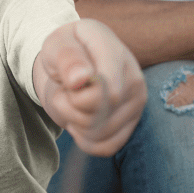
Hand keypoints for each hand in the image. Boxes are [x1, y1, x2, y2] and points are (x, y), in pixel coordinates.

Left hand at [37, 19, 145, 156]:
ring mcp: (137, 101)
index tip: (67, 83)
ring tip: (75, 101)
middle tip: (67, 90)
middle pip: (96, 114)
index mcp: (113, 50)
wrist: (76, 65)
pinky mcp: (133, 123)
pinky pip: (107, 147)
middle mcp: (133, 76)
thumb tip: (80, 78)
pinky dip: (86, 140)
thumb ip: (67, 57)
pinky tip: (82, 119)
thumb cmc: (65, 53)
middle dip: (68, 106)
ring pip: (98, 133)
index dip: (77, 96)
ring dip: (75, 122)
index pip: (104, 89)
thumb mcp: (56, 45)